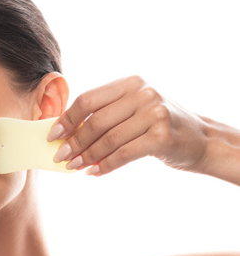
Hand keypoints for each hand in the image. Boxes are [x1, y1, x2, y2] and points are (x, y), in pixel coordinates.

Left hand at [47, 76, 208, 175]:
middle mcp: (143, 93)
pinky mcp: (161, 136)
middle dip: (74, 142)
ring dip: (87, 156)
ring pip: (108, 139)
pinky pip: (123, 154)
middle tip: (61, 157)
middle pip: (96, 121)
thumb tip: (66, 134)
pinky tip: (94, 172)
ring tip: (74, 167)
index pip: (88, 99)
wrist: (201, 140)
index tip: (53, 135)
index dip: (67, 119)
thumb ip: (106, 114)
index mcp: (130, 83)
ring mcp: (154, 113)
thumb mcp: (134, 109)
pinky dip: (105, 165)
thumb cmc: (158, 126)